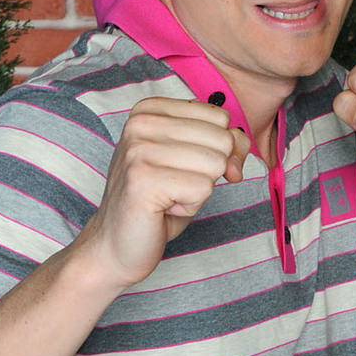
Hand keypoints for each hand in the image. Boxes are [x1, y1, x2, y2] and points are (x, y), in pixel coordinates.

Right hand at [78, 96, 249, 288]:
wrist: (117, 245)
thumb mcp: (196, 163)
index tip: (182, 168)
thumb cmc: (159, 203)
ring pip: (215, 164)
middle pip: (222, 140)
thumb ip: (224, 145)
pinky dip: (191, 206)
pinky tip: (164, 209)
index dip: (216, 151)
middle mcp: (140, 123)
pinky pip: (203, 188)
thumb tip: (238, 152)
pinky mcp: (143, 179)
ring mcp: (139, 150)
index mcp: (150, 110)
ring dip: (199, 191)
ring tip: (168, 197)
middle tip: (174, 187)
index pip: (220, 117)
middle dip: (208, 173)